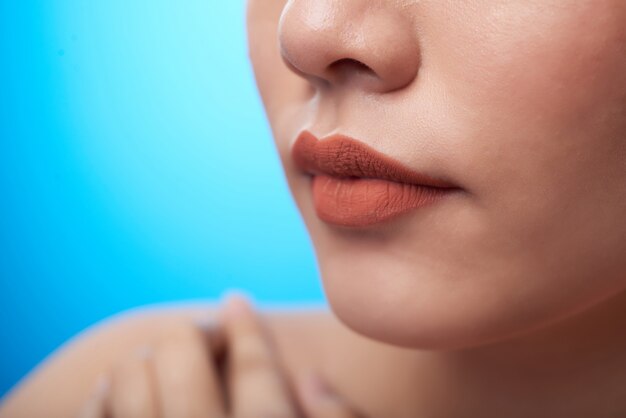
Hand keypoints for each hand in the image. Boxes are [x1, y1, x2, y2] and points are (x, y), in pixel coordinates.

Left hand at [77, 295, 362, 417]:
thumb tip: (311, 378)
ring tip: (158, 363)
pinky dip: (100, 398)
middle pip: (181, 354)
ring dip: (143, 362)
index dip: (245, 325)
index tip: (236, 300)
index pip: (255, 368)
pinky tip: (115, 394)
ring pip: (128, 380)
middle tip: (202, 336)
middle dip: (191, 334)